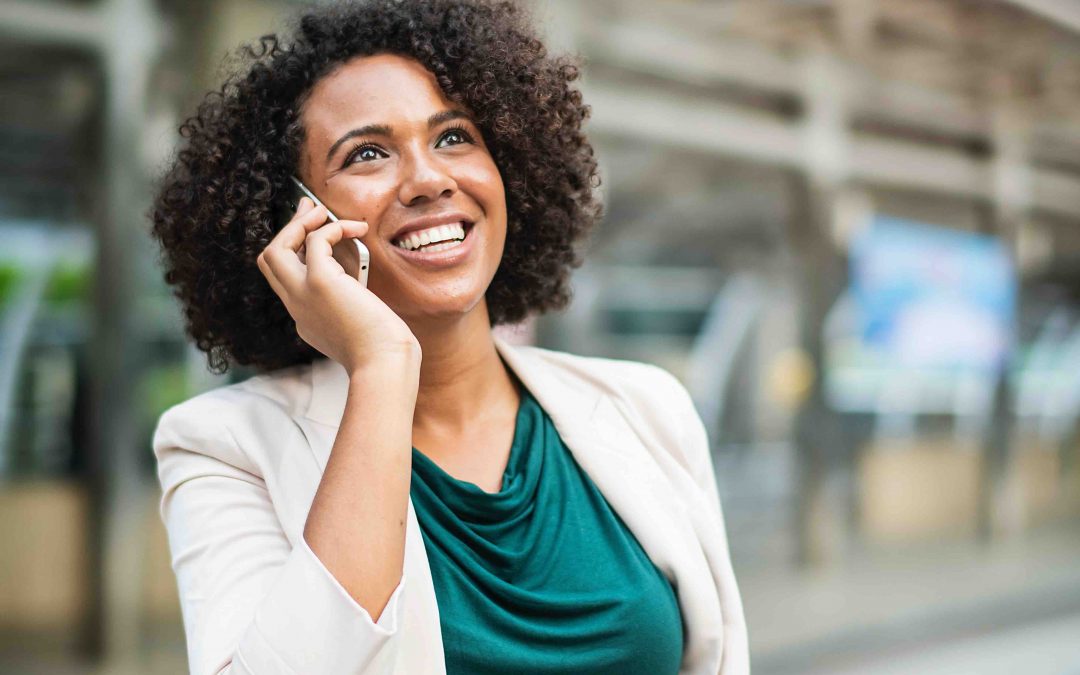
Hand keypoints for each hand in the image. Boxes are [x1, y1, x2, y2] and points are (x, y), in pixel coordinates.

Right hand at [257, 197, 420, 372]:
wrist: (384, 365)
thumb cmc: (384, 350)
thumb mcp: (360, 322)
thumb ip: (352, 299)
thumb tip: (358, 271)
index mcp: (305, 318)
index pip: (287, 279)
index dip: (298, 253)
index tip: (314, 233)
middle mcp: (297, 307)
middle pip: (269, 261)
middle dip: (287, 230)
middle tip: (308, 209)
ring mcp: (303, 295)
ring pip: (275, 250)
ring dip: (297, 225)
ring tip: (323, 211)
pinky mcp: (320, 283)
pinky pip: (315, 241)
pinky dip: (333, 228)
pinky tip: (356, 228)